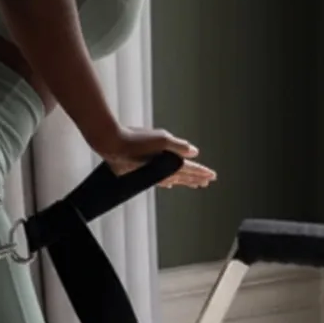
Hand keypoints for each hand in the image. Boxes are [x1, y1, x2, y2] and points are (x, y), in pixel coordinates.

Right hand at [93, 126, 215, 189]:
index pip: (190, 169)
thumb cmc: (135, 139)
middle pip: (183, 177)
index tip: (212, 175)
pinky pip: (161, 180)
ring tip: (194, 184)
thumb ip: (179, 145)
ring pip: (173, 179)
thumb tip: (194, 152)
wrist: (111, 144)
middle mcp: (161, 171)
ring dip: (185, 181)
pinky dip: (170, 181)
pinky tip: (169, 184)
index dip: (202, 172)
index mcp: (168, 163)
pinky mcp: (143, 173)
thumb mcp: (161, 137)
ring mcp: (152, 174)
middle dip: (196, 178)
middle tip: (207, 182)